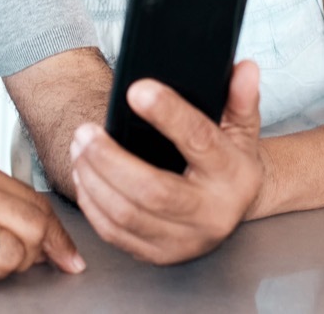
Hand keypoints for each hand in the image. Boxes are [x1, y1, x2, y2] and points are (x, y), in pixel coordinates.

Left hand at [70, 60, 264, 264]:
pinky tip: (83, 177)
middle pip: (153, 191)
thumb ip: (240, 97)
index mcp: (233, 175)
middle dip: (110, 159)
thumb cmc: (229, 159)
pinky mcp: (161, 255)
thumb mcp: (242, 126)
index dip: (168, 114)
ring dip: (94, 179)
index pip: (200, 141)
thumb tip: (244, 69)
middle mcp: (212, 213)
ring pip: (127, 215)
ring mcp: (186, 240)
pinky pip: (116, 234)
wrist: (235, 206)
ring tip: (79, 148)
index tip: (136, 90)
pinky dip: (93, 204)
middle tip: (84, 131)